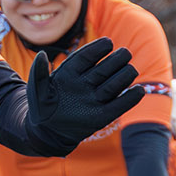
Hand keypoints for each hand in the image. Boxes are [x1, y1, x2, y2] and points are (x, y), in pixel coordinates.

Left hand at [25, 37, 142, 153]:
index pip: (86, 57)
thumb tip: (41, 54)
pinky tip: (138, 91)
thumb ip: (38, 73)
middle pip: (104, 69)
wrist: (47, 132)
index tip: (108, 43)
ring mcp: (95, 98)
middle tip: (125, 53)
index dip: (97, 49)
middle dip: (116, 60)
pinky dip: (129, 99)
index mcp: (71, 72)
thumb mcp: (36, 91)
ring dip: (124, 76)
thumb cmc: (42, 107)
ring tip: (131, 70)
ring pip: (114, 85)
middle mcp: (86, 83)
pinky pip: (118, 106)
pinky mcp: (102, 115)